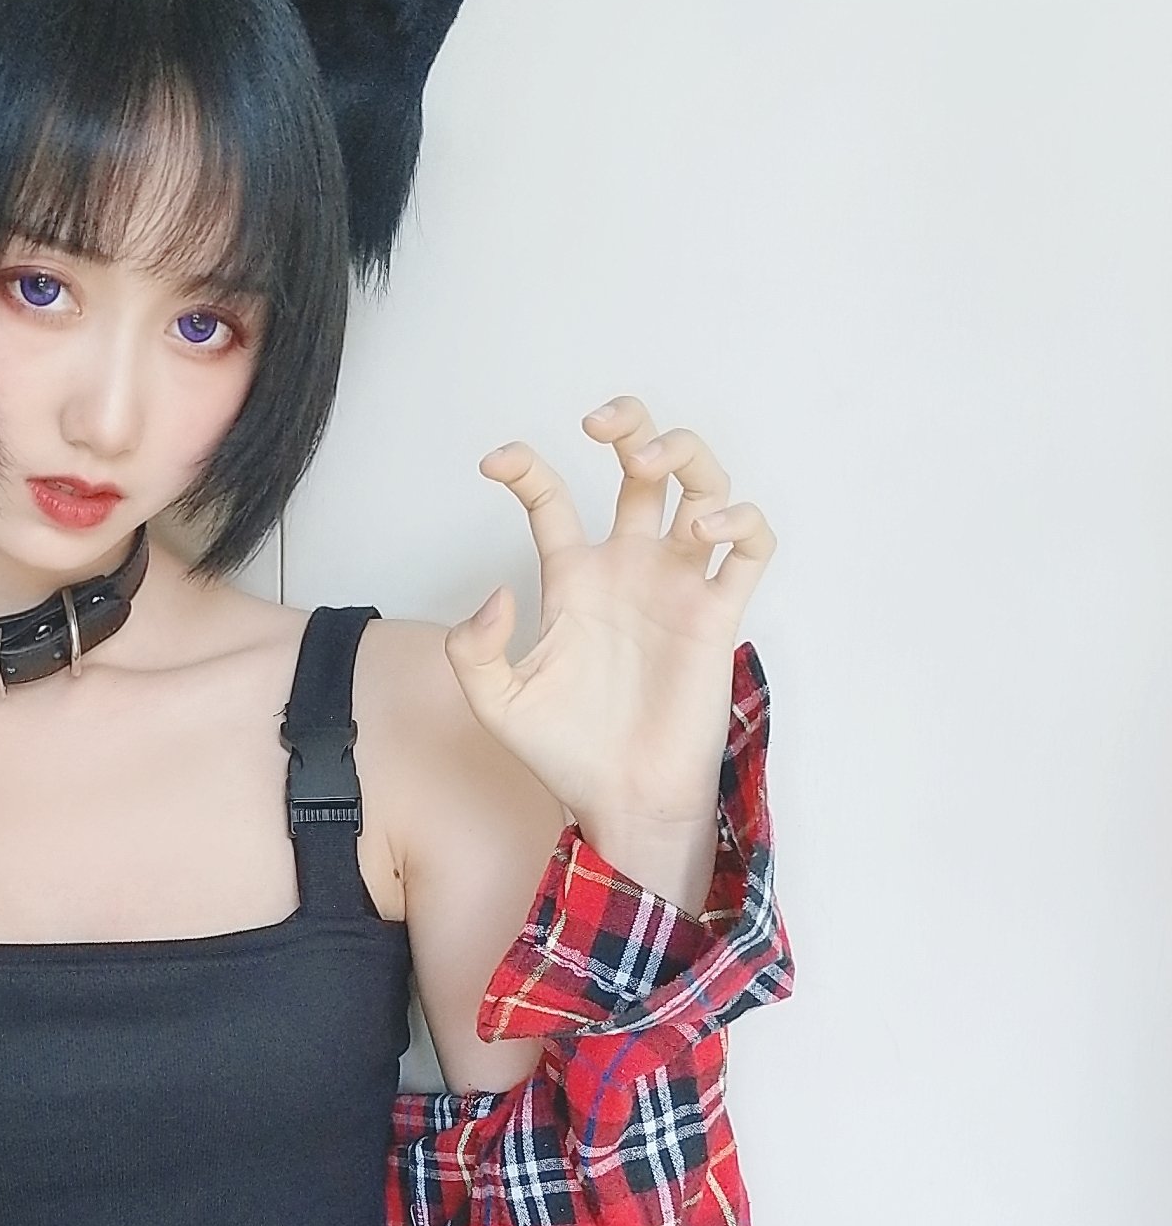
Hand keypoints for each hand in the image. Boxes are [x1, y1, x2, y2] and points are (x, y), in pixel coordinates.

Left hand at [443, 397, 775, 834]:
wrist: (620, 800)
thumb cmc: (563, 754)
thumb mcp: (495, 702)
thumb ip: (475, 649)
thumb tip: (498, 595)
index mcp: (572, 579)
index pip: (551, 498)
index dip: (525, 466)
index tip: (496, 461)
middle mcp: (627, 568)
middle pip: (642, 467)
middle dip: (630, 425)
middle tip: (603, 425)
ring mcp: (675, 585)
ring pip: (701, 486)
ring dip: (685, 455)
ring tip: (653, 464)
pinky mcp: (716, 613)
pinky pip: (749, 548)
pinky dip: (741, 520)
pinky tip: (705, 527)